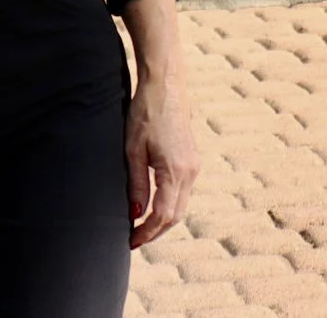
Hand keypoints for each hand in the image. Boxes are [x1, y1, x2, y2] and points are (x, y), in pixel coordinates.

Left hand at [125, 62, 199, 248]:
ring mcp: (194, 165)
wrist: (165, 84)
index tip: (131, 241)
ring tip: (142, 226)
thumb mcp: (133, 150)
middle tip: (135, 239)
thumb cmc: (145, 113)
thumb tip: (136, 215)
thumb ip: (136, 184)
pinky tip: (155, 204)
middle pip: (176, 215)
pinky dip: (170, 204)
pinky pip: (184, 191)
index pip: (163, 215)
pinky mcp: (193, 158)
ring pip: (181, 205)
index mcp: (175, 170)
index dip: (147, 232)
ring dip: (164, 219)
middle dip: (156, 231)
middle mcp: (190, 171)